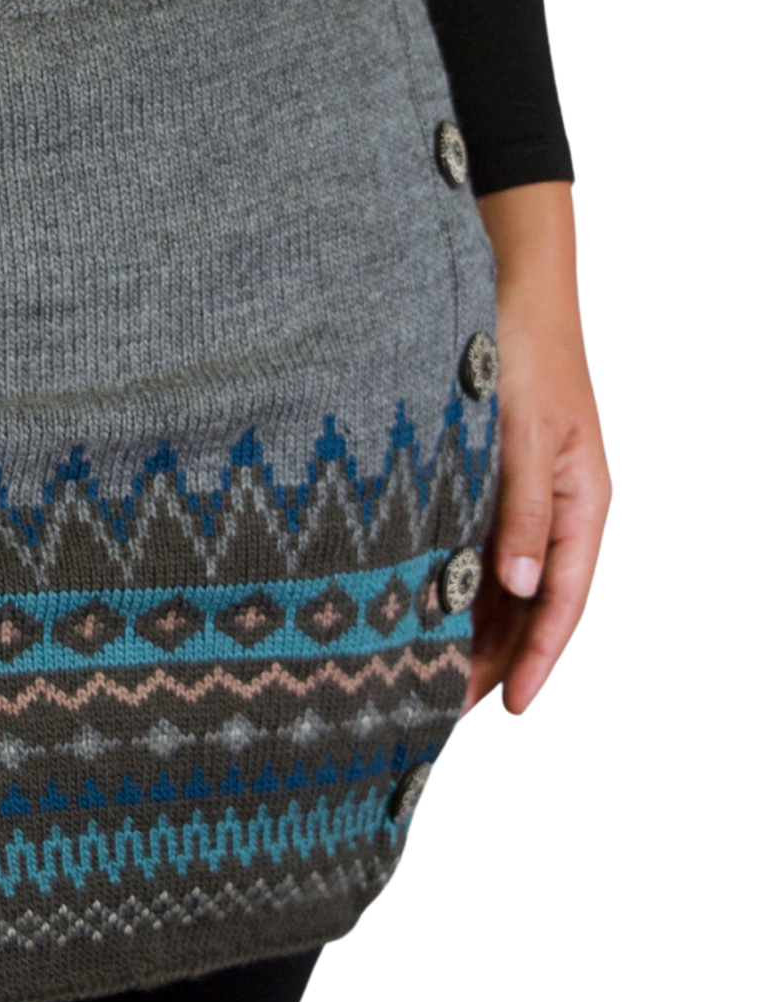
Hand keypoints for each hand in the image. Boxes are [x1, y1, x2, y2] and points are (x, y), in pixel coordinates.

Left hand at [465, 182, 613, 717]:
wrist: (504, 292)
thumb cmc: (518, 357)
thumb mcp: (522, 435)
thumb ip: (520, 509)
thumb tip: (523, 585)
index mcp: (583, 504)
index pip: (562, 601)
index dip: (537, 657)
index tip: (509, 706)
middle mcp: (557, 511)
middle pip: (531, 604)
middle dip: (494, 658)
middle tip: (445, 710)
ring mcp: (524, 500)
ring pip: (502, 584)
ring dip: (471, 630)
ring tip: (425, 680)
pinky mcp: (490, 485)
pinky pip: (477, 551)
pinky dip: (454, 586)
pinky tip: (418, 617)